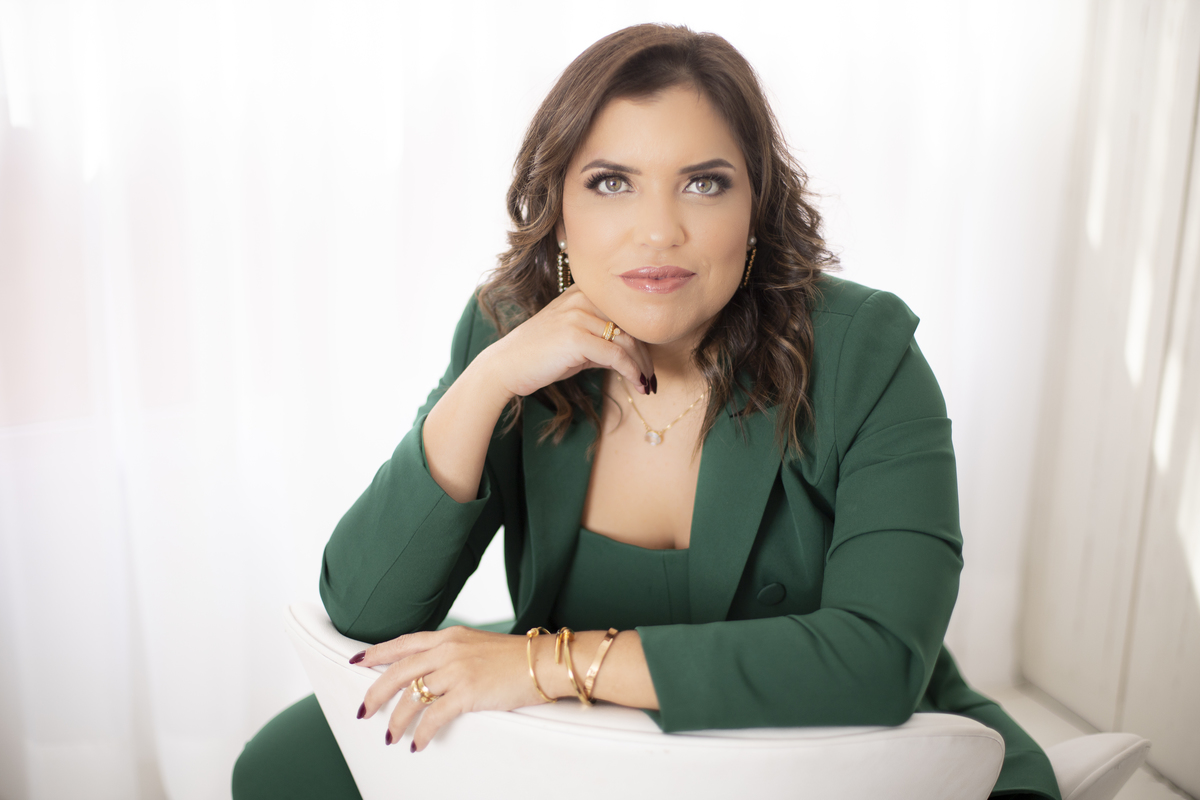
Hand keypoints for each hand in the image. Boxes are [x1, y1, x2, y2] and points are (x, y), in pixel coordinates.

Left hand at [353, 626, 548, 751]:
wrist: (544, 662)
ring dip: (396, 721)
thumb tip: (432, 670)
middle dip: (375, 693)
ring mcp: (457, 669)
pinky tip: (418, 744)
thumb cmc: (516, 658)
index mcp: (449, 636)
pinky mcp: (468, 692)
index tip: (357, 661)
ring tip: (391, 736)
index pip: (404, 643)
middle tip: (364, 711)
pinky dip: (422, 734)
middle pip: (398, 671)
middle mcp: (448, 649)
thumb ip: (453, 652)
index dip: (377, 652)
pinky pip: (433, 717)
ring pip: (411, 696)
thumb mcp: (478, 644)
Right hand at [480, 285, 654, 398]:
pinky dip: (631, 372)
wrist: (506, 366)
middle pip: (630, 325)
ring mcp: (577, 315)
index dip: (642, 337)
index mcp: (582, 293)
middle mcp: (581, 298)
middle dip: (645, 355)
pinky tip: (636, 384)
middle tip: (651, 378)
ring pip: (627, 340)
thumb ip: (601, 340)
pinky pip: (616, 355)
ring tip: (646, 385)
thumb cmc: (540, 356)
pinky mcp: (576, 337)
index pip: (624, 312)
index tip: (648, 361)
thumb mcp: (575, 342)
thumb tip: (632, 354)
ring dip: (641, 366)